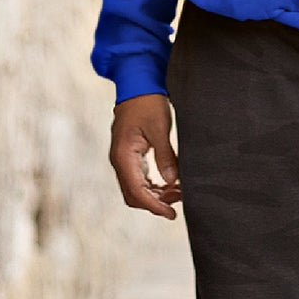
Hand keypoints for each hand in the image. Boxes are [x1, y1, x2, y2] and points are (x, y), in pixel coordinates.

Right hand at [109, 93, 181, 219]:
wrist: (137, 84)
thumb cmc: (148, 102)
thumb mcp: (160, 128)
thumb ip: (165, 156)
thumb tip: (172, 181)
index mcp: (124, 156)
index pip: (137, 191)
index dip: (154, 205)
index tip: (171, 213)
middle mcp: (119, 160)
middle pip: (134, 194)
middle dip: (155, 202)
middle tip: (179, 201)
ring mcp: (123, 158)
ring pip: (136, 188)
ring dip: (155, 194)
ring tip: (177, 191)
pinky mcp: (129, 154)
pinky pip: (138, 177)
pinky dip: (152, 184)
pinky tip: (168, 182)